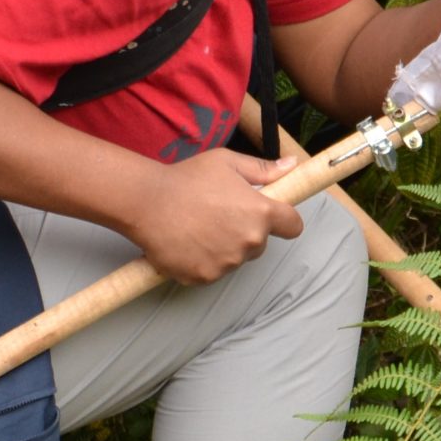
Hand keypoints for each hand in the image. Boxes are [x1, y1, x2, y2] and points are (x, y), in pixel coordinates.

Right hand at [125, 148, 302, 283]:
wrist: (147, 202)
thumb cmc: (188, 177)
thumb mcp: (228, 163)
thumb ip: (263, 169)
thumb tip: (292, 165)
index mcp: (260, 213)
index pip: (293, 226)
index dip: (285, 220)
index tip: (273, 215)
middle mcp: (249, 242)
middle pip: (260, 244)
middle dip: (246, 232)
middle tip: (219, 214)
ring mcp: (226, 264)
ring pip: (235, 259)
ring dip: (224, 248)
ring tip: (199, 227)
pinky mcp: (203, 278)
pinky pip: (212, 271)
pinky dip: (203, 261)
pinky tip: (188, 242)